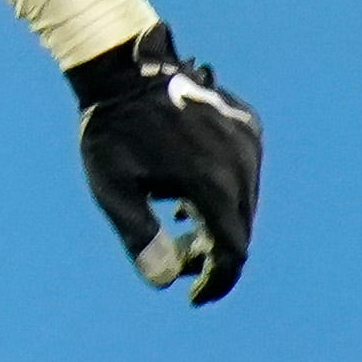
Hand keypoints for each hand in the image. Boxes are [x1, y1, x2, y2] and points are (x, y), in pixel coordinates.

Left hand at [70, 26, 261, 304]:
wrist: (125, 64)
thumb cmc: (112, 131)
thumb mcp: (114, 190)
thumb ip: (141, 237)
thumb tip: (166, 281)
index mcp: (212, 183)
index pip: (233, 251)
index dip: (217, 281)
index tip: (193, 297)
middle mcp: (241, 162)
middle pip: (242, 229)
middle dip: (213, 255)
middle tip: (178, 260)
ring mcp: (248, 140)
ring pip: (245, 202)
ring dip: (218, 224)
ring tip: (179, 225)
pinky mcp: (247, 124)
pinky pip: (245, 173)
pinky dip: (224, 194)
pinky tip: (187, 196)